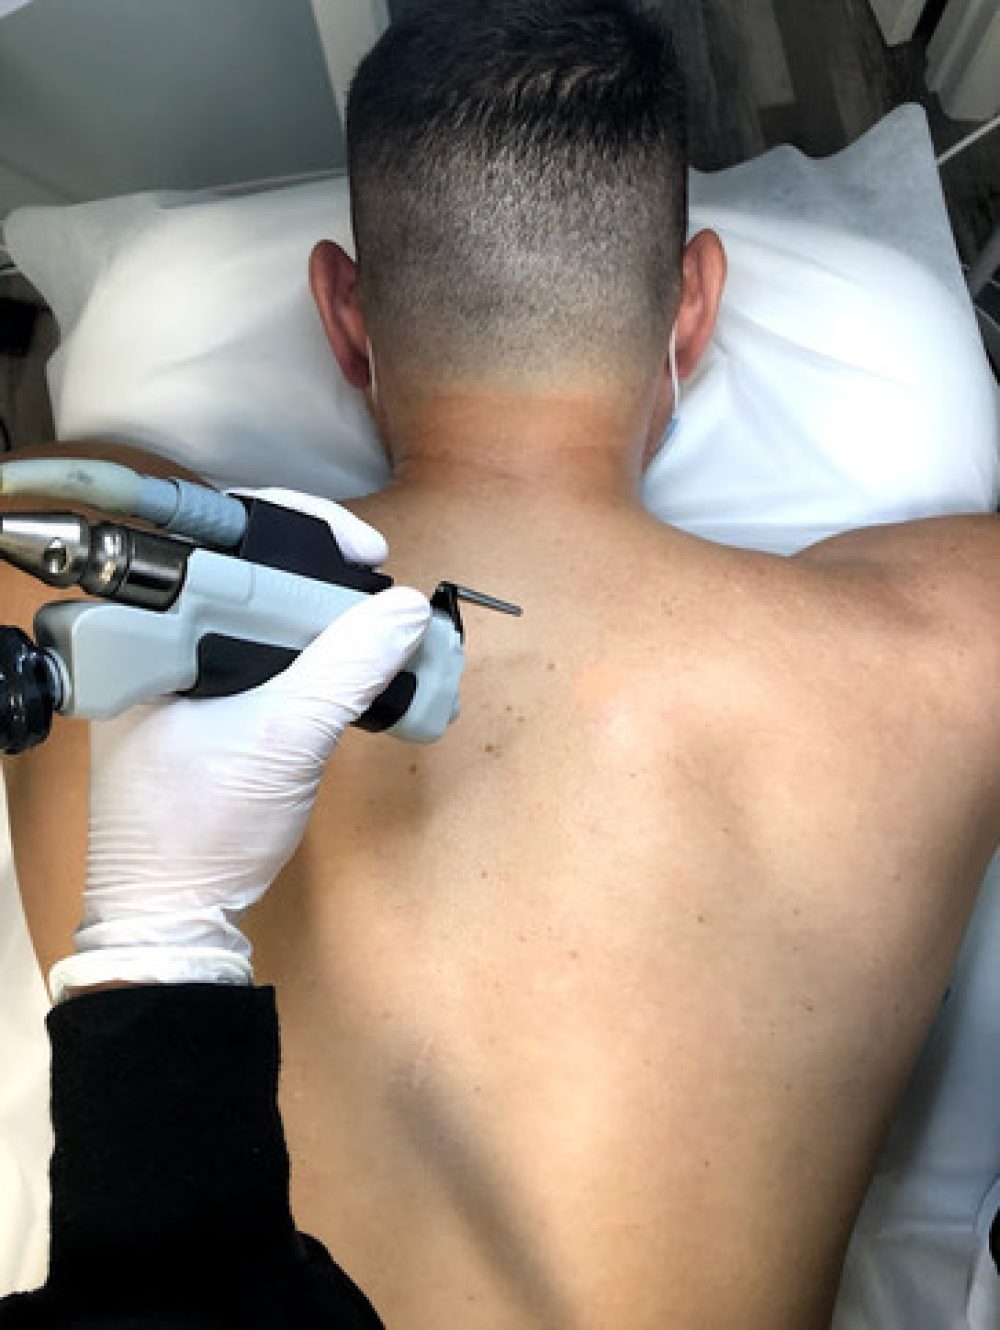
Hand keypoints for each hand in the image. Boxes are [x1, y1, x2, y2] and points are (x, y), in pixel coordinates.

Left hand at [47, 489, 430, 1003]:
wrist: (176, 917)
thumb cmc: (204, 831)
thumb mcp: (286, 740)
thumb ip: (347, 669)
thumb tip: (407, 610)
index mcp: (151, 631)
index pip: (226, 539)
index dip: (304, 529)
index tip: (366, 552)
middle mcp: (160, 640)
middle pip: (251, 567)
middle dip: (324, 569)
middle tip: (378, 580)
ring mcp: (183, 673)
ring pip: (265, 612)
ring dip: (326, 613)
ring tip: (379, 620)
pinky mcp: (208, 705)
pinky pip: (267, 654)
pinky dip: (315, 652)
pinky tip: (355, 659)